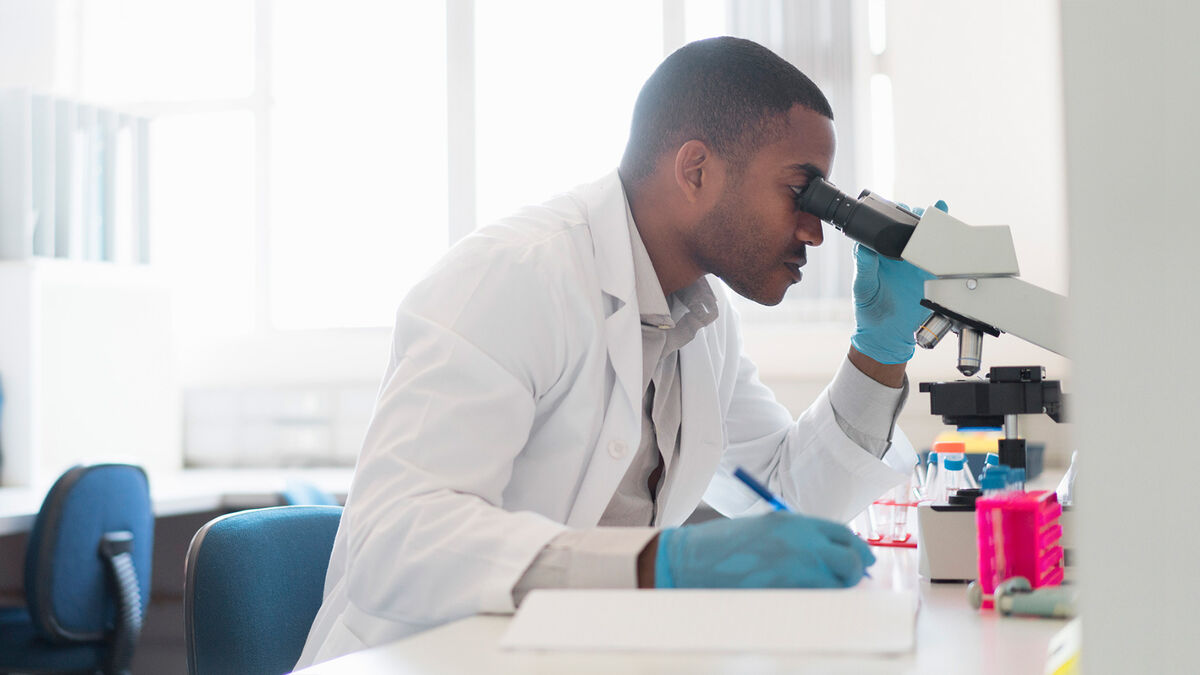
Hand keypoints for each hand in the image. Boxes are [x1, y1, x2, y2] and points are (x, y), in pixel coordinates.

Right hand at [654, 511, 875, 588]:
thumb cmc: (723, 546)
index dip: (856, 548)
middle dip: (854, 571)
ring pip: (837, 584)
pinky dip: (816, 600)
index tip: (862, 559)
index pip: (842, 534)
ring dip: (835, 588)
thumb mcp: (766, 529)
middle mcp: (802, 542)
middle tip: (853, 579)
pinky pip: (816, 599)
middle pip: (849, 559)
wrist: (691, 560)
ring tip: (819, 588)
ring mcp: (796, 569)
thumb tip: (829, 556)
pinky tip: (800, 597)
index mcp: (794, 522)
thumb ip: (799, 538)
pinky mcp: (787, 592)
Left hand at [850, 200, 947, 363]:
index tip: (897, 210)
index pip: (885, 227)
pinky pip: (940, 258)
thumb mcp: (863, 287)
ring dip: (932, 228)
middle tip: (920, 215)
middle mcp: (898, 255)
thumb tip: (863, 247)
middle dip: (916, 217)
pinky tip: (951, 235)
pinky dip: (947, 246)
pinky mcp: (930, 275)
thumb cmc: (869, 310)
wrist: (888, 335)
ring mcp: (916, 264)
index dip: (892, 216)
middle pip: (909, 228)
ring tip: (937, 220)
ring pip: (926, 239)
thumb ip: (864, 267)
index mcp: (879, 254)